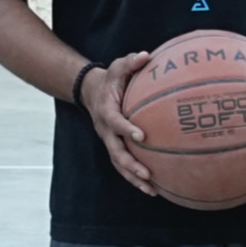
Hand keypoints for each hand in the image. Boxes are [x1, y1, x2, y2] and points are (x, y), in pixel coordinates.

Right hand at [78, 55, 158, 196]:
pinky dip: (135, 178)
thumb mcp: (118, 65)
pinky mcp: (114, 146)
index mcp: (106, 110)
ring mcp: (108, 140)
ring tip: (152, 190)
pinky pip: (123, 165)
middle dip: (130, 165)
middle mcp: (105, 129)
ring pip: (119, 164)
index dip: (126, 129)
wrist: (92, 92)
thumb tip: (147, 56)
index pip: (115, 122)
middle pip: (116, 151)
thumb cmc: (111, 78)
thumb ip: (132, 62)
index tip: (142, 136)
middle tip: (147, 174)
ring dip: (134, 178)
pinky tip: (154, 188)